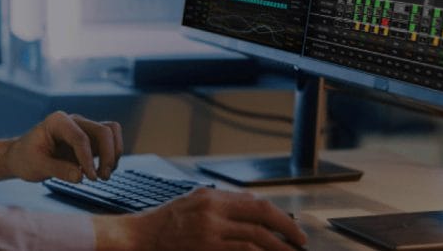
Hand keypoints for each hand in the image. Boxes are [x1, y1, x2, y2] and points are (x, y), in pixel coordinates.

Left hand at [0, 111, 122, 183]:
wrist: (21, 157)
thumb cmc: (26, 158)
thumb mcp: (36, 165)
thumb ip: (58, 170)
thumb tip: (80, 176)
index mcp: (58, 121)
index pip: (81, 137)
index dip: (88, 158)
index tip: (90, 178)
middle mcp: (74, 121)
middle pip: (103, 131)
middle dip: (108, 154)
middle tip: (101, 177)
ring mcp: (83, 129)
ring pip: (111, 132)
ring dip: (114, 153)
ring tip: (105, 175)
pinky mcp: (89, 140)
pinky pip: (110, 141)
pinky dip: (112, 155)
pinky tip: (102, 172)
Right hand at [93, 188, 307, 250]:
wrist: (142, 235)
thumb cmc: (167, 220)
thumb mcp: (194, 201)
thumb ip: (221, 202)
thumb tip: (252, 208)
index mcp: (213, 196)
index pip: (255, 202)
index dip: (278, 215)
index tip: (291, 227)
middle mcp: (214, 210)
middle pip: (261, 215)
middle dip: (286, 228)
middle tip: (300, 241)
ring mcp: (210, 230)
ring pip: (255, 237)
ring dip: (277, 247)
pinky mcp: (207, 247)